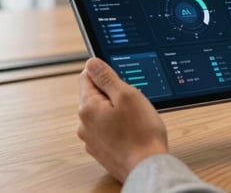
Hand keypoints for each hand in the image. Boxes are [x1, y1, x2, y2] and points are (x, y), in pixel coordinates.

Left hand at [77, 57, 168, 182]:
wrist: (147, 167)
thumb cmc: (141, 133)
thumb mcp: (126, 95)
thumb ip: (106, 78)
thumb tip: (91, 63)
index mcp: (87, 108)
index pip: (86, 77)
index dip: (104, 73)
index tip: (119, 79)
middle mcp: (84, 125)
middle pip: (94, 96)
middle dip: (112, 94)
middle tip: (132, 101)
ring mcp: (91, 140)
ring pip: (101, 114)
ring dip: (115, 111)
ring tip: (134, 119)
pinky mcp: (101, 150)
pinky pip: (106, 129)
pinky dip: (117, 127)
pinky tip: (132, 132)